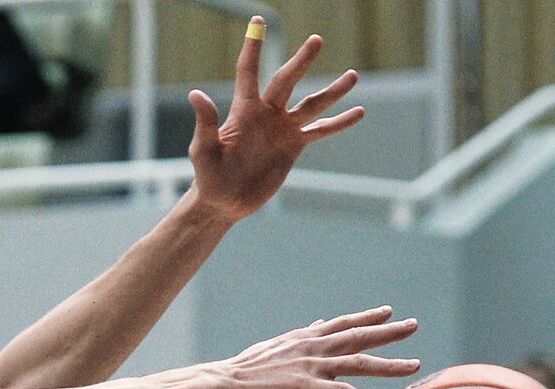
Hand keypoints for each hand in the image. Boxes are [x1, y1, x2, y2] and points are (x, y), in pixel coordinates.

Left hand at [187, 18, 364, 221]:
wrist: (225, 201)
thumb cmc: (208, 176)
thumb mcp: (203, 151)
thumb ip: (205, 123)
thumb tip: (195, 94)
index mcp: (244, 110)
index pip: (248, 72)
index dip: (252, 48)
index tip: (258, 21)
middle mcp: (266, 113)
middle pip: (287, 81)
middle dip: (301, 61)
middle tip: (316, 40)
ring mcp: (282, 129)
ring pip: (312, 105)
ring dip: (332, 91)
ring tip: (353, 75)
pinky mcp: (294, 146)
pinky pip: (321, 131)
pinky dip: (339, 123)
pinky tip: (358, 112)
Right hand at [212, 306, 418, 388]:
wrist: (223, 385)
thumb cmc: (246, 371)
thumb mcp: (275, 347)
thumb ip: (301, 337)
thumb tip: (316, 324)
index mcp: (305, 338)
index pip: (343, 323)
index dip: (368, 317)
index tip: (389, 312)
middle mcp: (312, 348)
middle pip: (359, 337)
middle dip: (389, 332)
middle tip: (414, 326)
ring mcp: (310, 367)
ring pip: (358, 363)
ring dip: (389, 365)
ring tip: (413, 366)